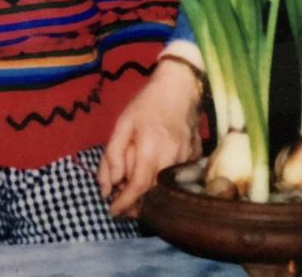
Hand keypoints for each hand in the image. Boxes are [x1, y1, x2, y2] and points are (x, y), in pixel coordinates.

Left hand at [97, 60, 201, 216]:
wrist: (180, 88)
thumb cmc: (147, 105)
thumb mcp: (122, 125)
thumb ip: (113, 156)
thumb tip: (107, 187)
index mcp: (151, 150)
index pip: (138, 188)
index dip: (124, 204)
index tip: (112, 212)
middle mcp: (171, 160)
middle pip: (153, 195)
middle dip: (135, 205)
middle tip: (119, 204)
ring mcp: (186, 161)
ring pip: (164, 189)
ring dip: (148, 196)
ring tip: (132, 192)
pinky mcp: (194, 159)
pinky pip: (176, 179)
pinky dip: (162, 183)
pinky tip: (152, 177)